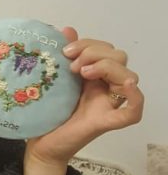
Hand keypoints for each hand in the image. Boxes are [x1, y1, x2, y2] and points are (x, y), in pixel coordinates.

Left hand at [25, 26, 143, 165]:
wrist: (39, 144)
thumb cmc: (46, 114)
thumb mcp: (53, 78)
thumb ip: (63, 56)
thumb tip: (67, 30)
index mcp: (94, 77)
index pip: (106, 49)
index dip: (89, 44)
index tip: (66, 50)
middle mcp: (105, 88)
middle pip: (119, 58)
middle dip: (95, 52)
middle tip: (72, 65)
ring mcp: (108, 105)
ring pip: (129, 76)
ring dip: (107, 66)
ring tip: (81, 73)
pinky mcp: (104, 122)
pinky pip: (132, 112)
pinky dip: (135, 98)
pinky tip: (126, 86)